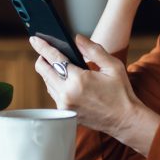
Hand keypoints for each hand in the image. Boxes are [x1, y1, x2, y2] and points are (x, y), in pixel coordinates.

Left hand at [29, 34, 159, 155]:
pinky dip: (55, 84)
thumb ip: (93, 50)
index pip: (54, 58)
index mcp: (79, 80)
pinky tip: (64, 79)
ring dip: (49, 72)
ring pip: (47, 83)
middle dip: (42, 58)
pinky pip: (53, 94)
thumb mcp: (112, 66)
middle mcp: (67, 94)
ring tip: (57, 64)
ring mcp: (65, 106)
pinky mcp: (65, 113)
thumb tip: (77, 38)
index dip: (42, 46)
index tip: (34, 38)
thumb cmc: (121, 92)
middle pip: (44, 71)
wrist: (125, 120)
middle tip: (46, 50)